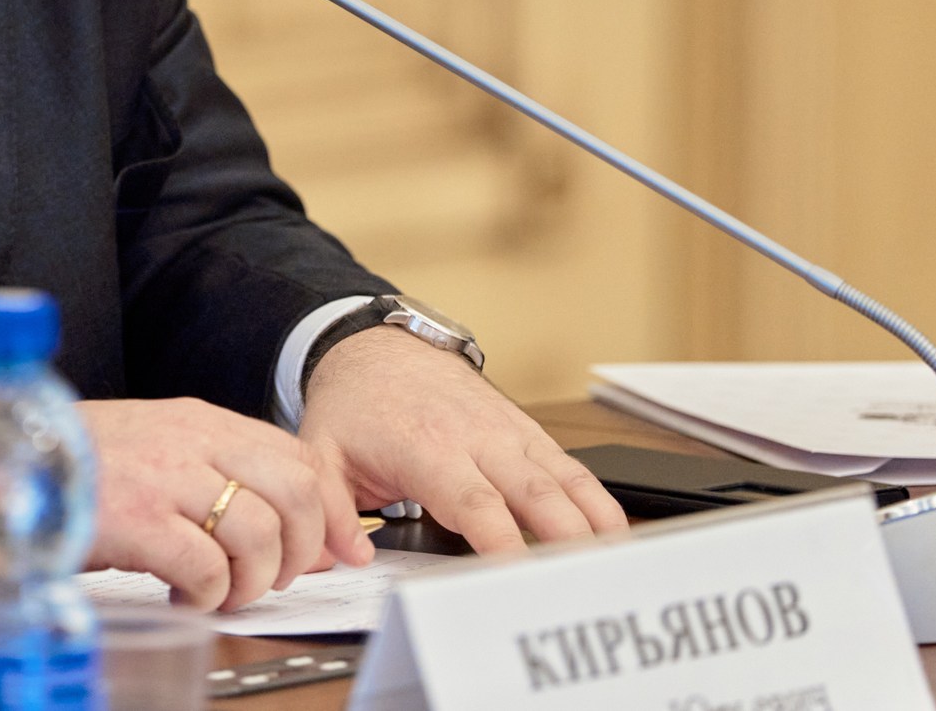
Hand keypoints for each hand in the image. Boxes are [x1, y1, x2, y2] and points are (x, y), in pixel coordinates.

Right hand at [78, 397, 373, 611]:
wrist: (4, 462)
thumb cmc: (78, 464)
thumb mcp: (160, 452)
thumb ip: (222, 478)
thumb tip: (294, 534)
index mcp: (201, 421)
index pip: (299, 457)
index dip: (332, 512)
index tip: (343, 551)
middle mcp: (191, 441)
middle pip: (293, 492)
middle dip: (300, 550)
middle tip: (272, 579)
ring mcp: (165, 478)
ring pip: (258, 532)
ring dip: (252, 579)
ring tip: (221, 591)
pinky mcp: (137, 520)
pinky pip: (205, 567)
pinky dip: (207, 595)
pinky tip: (183, 595)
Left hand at [299, 327, 627, 551]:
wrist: (377, 345)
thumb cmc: (355, 404)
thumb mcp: (320, 451)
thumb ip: (329, 508)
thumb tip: (351, 556)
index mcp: (427, 448)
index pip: (474, 503)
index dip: (502, 544)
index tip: (519, 582)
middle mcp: (478, 438)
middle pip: (534, 495)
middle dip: (562, 543)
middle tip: (582, 589)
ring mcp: (509, 432)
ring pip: (564, 479)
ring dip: (592, 524)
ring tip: (616, 569)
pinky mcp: (526, 431)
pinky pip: (571, 467)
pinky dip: (597, 500)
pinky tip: (615, 535)